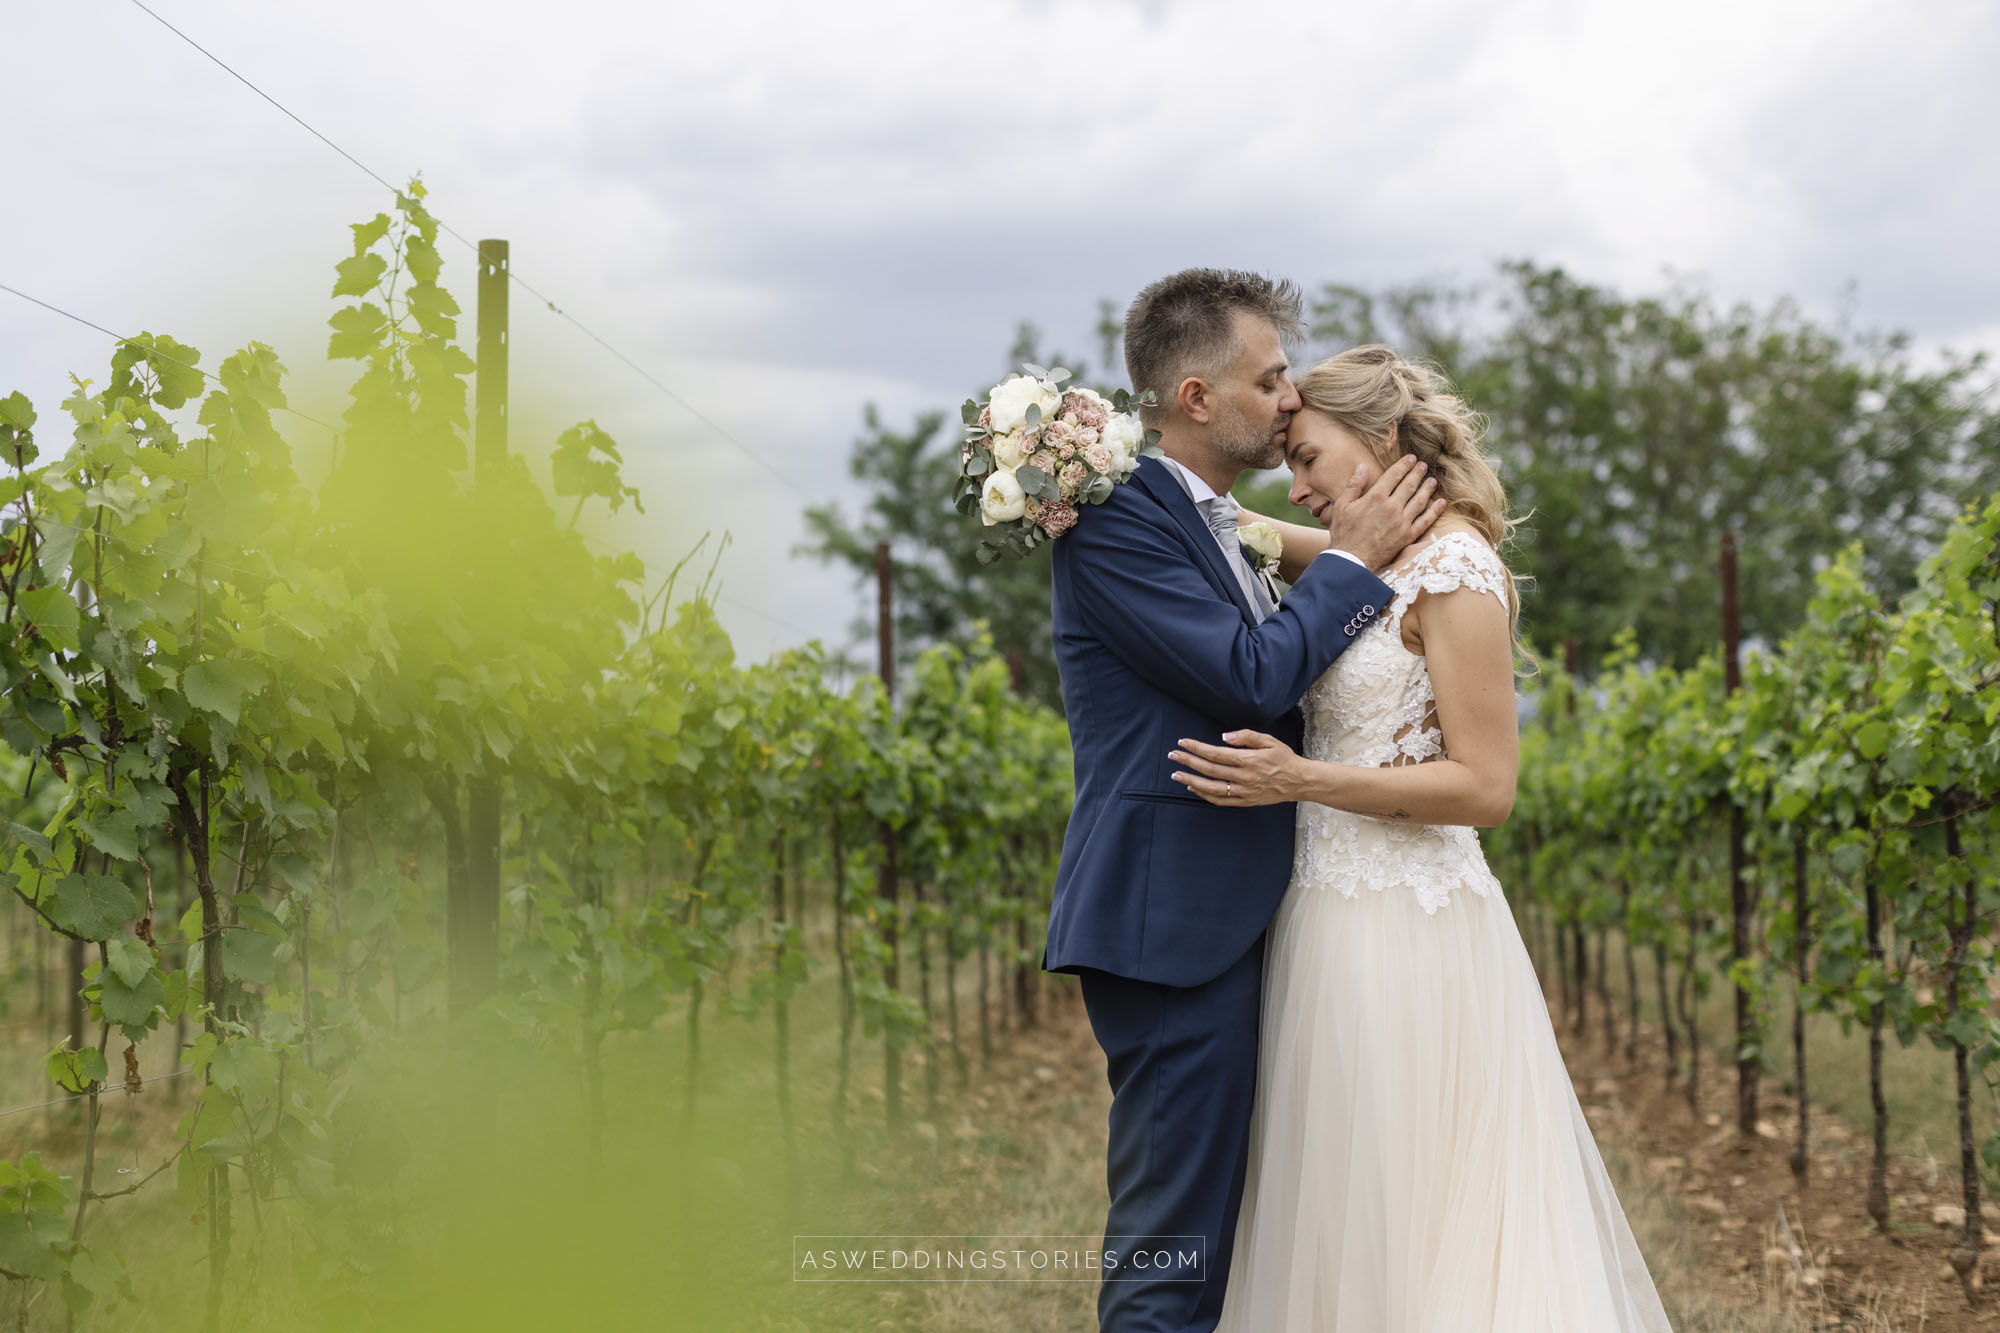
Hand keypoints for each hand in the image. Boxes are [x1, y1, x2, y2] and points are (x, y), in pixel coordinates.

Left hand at [1168, 731, 1302, 806]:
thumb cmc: (1283, 758)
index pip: (1216, 754)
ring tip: (1176, 775)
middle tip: (1173, 756)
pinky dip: (1205, 795)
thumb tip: (1224, 737)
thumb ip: (1246, 736)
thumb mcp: (1269, 741)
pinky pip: (1221, 801)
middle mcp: (1244, 777)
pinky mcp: (1246, 802)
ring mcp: (1244, 791)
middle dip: (1189, 762)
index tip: (1183, 743)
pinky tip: (1194, 788)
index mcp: (1249, 760)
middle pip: (1210, 770)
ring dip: (1192, 781)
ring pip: (1212, 788)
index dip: (1197, 748)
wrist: (1299, 781)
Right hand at [1328, 456, 1443, 569]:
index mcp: (1375, 497)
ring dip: (1427, 489)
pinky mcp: (1407, 536)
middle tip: (1424, 466)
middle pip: (1409, 485)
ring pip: (1419, 501)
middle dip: (1417, 473)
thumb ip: (1353, 485)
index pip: (1393, 475)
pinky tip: (1441, 503)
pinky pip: (1425, 521)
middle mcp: (1392, 507)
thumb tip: (1362, 467)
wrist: (1352, 560)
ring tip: (1432, 481)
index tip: (1411, 458)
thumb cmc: (1344, 533)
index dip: (1403, 465)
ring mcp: (1402, 522)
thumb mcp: (1341, 506)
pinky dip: (1434, 511)